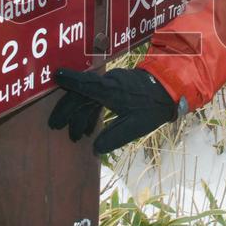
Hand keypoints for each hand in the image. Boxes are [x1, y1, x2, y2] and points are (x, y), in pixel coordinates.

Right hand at [49, 68, 177, 154]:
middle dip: (66, 110)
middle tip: (54, 126)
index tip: (55, 76)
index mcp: (110, 90)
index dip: (69, 80)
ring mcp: (111, 84)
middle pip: (80, 94)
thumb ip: (113, 137)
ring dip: (78, 115)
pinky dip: (89, 112)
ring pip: (87, 98)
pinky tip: (87, 129)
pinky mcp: (115, 87)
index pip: (85, 84)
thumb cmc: (152, 107)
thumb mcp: (134, 127)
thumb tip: (94, 149)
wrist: (170, 90)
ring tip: (74, 136)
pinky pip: (96, 98)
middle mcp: (107, 83)